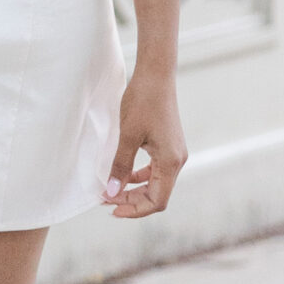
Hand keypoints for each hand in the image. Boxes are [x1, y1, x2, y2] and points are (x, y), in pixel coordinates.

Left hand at [104, 67, 185, 217]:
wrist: (155, 75)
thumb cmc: (142, 101)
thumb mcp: (127, 135)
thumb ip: (120, 165)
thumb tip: (112, 192)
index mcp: (170, 162)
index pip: (156, 200)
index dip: (134, 209)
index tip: (112, 208)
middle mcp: (177, 161)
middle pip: (157, 194)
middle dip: (132, 201)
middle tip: (106, 199)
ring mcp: (174, 153)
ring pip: (156, 183)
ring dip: (135, 189)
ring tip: (112, 190)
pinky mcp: (169, 145)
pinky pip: (156, 170)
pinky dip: (140, 176)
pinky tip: (124, 174)